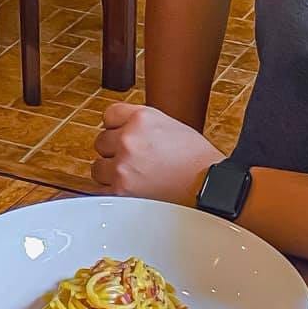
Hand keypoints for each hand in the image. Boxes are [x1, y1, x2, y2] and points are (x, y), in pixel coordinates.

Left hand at [92, 103, 223, 203]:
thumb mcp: (170, 126)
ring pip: (98, 167)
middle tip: (136, 162)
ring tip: (136, 179)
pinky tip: (130, 193)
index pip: (109, 115)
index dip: (117, 128)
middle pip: (101, 142)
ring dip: (111, 174)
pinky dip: (112, 193)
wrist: (209, 188)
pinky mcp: (119, 191)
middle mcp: (128, 138)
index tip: (124, 136)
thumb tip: (122, 130)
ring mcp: (122, 166)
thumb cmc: (197, 160)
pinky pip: (100, 190)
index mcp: (141, 118)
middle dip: (115, 152)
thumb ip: (141, 125)